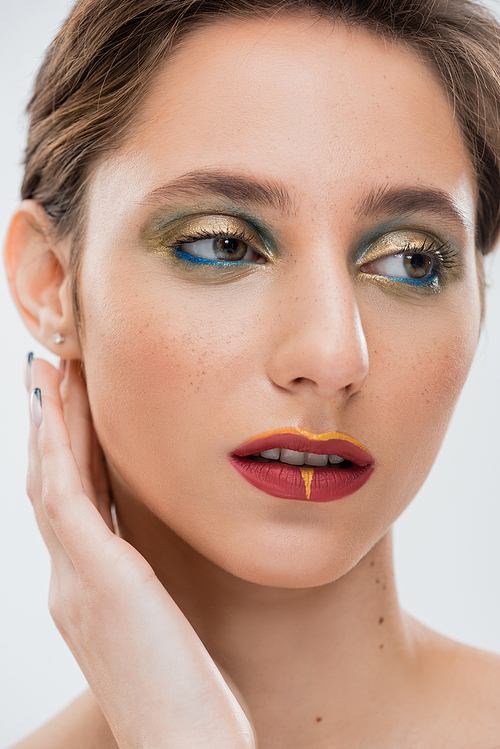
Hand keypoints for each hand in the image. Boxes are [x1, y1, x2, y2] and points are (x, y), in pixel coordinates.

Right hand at [26, 357, 255, 748]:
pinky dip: (57, 448)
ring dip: (48, 423)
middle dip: (49, 428)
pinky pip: (65, 495)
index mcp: (87, 595)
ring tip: (50, 372)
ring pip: (50, 480)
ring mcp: (75, 581)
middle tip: (48, 374)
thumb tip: (161, 566)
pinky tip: (56, 407)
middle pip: (49, 486)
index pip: (71, 508)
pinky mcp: (97, 578)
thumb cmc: (188, 700)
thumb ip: (153, 595)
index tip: (71, 411)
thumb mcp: (166, 634)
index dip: (66, 456)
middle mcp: (69, 583)